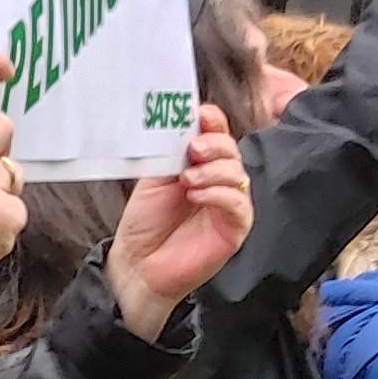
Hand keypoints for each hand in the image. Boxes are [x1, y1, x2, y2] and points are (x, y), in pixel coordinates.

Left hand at [108, 105, 248, 337]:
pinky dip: (219, 195)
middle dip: (215, 145)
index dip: (214, 123)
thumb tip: (185, 124)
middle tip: (193, 149)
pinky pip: (239, 205)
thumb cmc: (145, 223)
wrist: (138, 263)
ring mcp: (229, 206)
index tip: (202, 115)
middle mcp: (219, 182)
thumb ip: (171, 152)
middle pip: (232, 152)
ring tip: (187, 179)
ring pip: (238, 176)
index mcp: (200, 165)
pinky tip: (197, 196)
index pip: (217, 136)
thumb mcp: (154, 178)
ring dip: (214, 171)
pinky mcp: (235, 230)